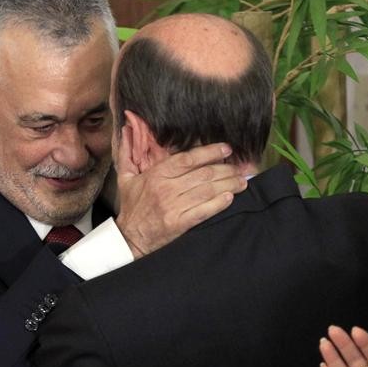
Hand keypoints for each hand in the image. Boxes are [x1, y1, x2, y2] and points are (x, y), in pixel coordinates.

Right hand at [114, 134, 246, 258]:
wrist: (129, 237)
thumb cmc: (131, 206)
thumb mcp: (125, 177)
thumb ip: (127, 152)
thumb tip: (125, 129)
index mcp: (156, 175)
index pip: (188, 159)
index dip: (210, 152)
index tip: (226, 148)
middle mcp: (166, 189)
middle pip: (203, 174)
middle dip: (226, 169)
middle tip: (239, 168)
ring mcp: (174, 207)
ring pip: (207, 191)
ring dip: (228, 185)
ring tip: (242, 181)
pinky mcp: (180, 223)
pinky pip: (204, 211)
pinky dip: (219, 203)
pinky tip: (230, 198)